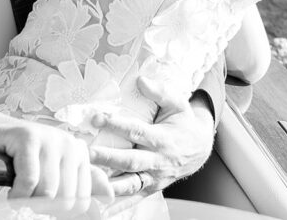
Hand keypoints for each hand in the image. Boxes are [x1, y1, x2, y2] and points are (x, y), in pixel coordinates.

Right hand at [0, 104, 112, 199]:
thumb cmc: (15, 157)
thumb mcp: (51, 175)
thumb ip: (81, 189)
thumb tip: (110, 202)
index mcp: (79, 153)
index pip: (83, 203)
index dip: (58, 210)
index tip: (41, 198)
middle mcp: (69, 143)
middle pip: (67, 200)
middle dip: (43, 206)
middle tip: (27, 192)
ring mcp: (49, 137)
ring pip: (48, 193)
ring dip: (27, 200)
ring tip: (18, 188)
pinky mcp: (28, 136)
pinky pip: (29, 181)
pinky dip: (16, 194)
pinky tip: (11, 189)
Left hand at [89, 95, 214, 195]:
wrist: (200, 148)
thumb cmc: (183, 123)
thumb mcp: (177, 103)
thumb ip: (160, 92)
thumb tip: (140, 80)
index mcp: (163, 138)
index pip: (137, 131)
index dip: (116, 124)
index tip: (96, 118)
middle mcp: (159, 161)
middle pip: (130, 161)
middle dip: (107, 158)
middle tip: (86, 154)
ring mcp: (155, 177)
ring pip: (130, 184)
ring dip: (108, 185)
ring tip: (87, 181)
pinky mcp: (151, 188)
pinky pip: (133, 199)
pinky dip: (117, 205)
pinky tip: (99, 207)